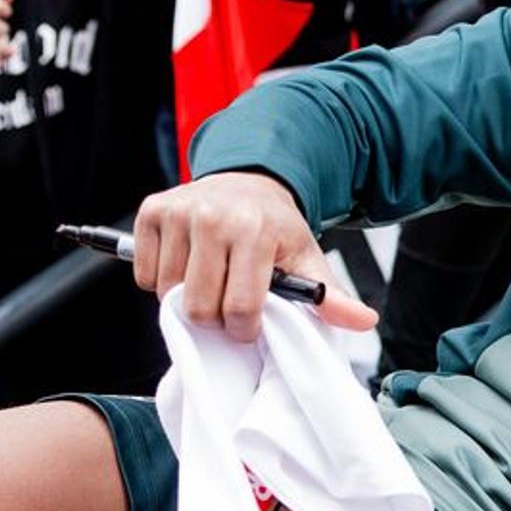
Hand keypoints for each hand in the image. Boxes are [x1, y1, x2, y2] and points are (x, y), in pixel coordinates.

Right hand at [131, 169, 380, 332]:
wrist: (248, 181)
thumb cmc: (275, 228)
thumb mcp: (307, 258)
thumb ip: (331, 296)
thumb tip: (364, 321)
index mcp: (255, 230)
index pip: (240, 308)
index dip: (244, 329)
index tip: (250, 324)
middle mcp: (213, 216)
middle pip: (199, 308)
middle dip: (215, 318)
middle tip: (228, 300)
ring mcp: (179, 211)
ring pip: (167, 293)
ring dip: (187, 298)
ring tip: (210, 279)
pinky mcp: (152, 211)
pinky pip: (145, 274)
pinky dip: (161, 280)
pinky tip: (187, 263)